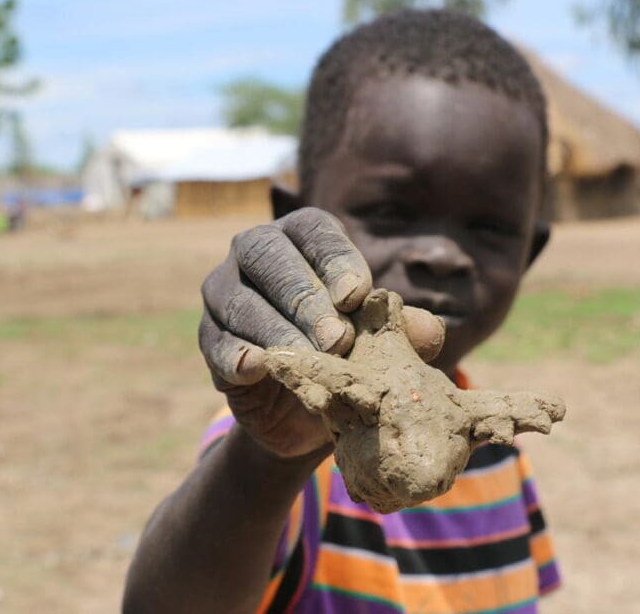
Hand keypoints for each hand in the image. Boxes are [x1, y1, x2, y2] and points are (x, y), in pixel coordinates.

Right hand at [199, 207, 444, 458]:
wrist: (308, 408)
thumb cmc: (352, 353)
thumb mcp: (383, 343)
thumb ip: (403, 330)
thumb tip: (429, 330)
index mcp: (303, 237)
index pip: (315, 232)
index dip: (336, 260)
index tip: (358, 295)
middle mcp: (256, 252)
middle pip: (270, 257)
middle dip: (306, 297)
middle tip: (339, 338)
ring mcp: (224, 291)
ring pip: (240, 299)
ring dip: (277, 329)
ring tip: (311, 358)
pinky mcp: (209, 337)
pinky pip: (216, 341)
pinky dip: (237, 355)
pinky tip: (259, 368)